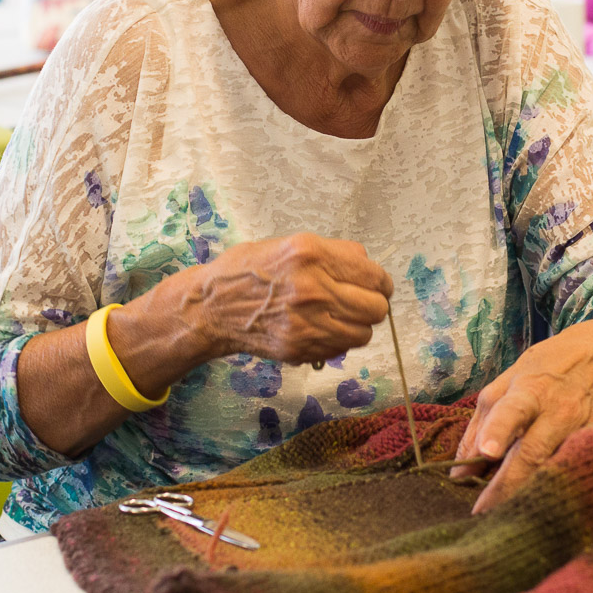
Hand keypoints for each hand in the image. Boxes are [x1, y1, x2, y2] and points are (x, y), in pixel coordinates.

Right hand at [183, 234, 391, 366]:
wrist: (212, 307)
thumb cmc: (249, 270)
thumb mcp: (290, 244)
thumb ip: (332, 253)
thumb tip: (366, 266)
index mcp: (311, 253)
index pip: (373, 275)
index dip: (379, 283)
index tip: (374, 285)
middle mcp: (312, 287)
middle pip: (376, 307)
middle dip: (372, 305)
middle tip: (358, 302)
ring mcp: (307, 321)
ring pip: (364, 332)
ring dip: (356, 326)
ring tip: (338, 317)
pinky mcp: (300, 346)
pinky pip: (341, 349)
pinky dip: (339, 341)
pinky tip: (321, 329)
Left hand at [450, 318, 592, 514]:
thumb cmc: (551, 367)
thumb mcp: (511, 378)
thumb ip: (483, 422)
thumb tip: (460, 472)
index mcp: (531, 390)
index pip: (514, 410)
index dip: (500, 430)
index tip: (487, 452)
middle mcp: (561, 411)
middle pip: (534, 454)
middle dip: (506, 487)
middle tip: (482, 513)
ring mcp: (587, 429)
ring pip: (558, 470)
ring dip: (532, 495)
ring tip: (509, 519)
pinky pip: (581, 472)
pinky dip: (563, 492)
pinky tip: (547, 509)